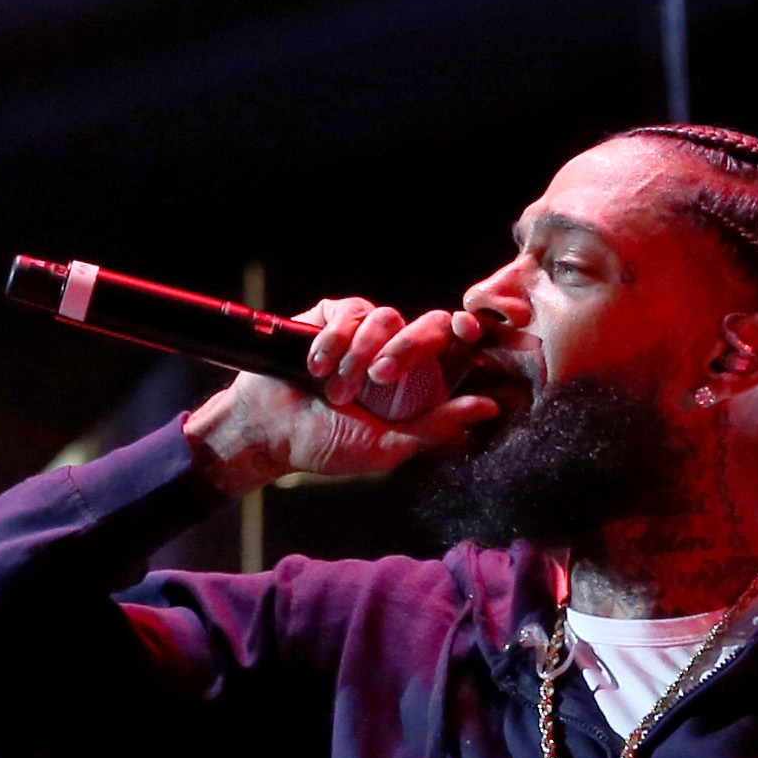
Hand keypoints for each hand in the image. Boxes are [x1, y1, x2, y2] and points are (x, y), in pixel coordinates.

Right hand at [184, 298, 502, 492]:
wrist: (268, 430)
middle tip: (379, 379)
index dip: (469, 332)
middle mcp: (396, 352)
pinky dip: (333, 340)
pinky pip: (349, 310)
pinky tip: (315, 367)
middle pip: (428, 323)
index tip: (468, 329)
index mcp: (418, 384)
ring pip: (386, 317)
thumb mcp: (387, 446)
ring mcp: (365, 332)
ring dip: (360, 355)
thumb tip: (489, 407)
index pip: (457, 348)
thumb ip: (437, 427)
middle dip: (407, 348)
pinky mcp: (332, 317)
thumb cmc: (326, 445)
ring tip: (335, 390)